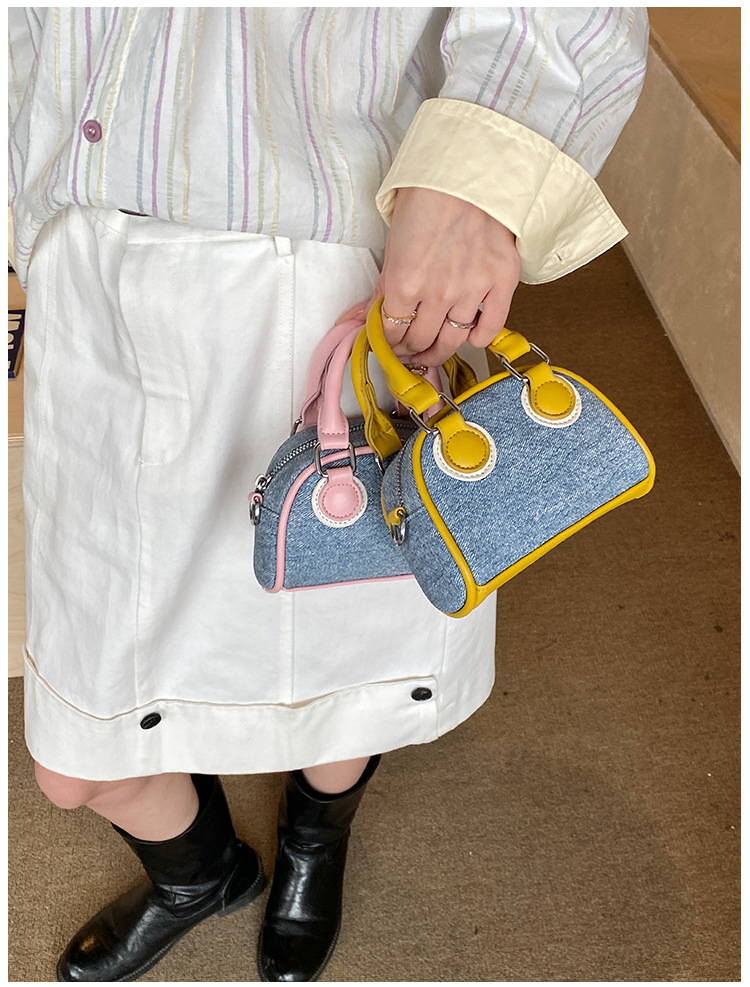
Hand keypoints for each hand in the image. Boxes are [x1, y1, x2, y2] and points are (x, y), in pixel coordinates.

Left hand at [371, 187, 520, 365]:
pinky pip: (490, 326)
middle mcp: (439, 292)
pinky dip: (478, 338)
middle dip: (409, 351)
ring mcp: (472, 289)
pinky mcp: (501, 281)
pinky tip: (469, 336)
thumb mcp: (393, 244)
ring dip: (438, 351)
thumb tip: (361, 319)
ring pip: (452, 341)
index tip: (388, 344)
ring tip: (432, 351)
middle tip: (408, 351)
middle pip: (420, 341)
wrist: (467, 169)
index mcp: (405, 282)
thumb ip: (383, 288)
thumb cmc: (426, 198)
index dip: (386, 343)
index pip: (391, 332)